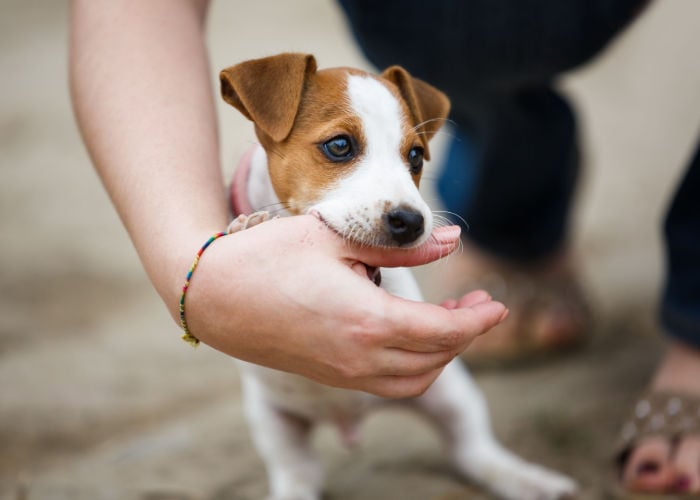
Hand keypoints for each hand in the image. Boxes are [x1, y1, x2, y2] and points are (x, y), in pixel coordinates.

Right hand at [185, 215, 506, 397]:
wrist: (212, 294)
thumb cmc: (269, 256)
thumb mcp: (335, 237)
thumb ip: (397, 247)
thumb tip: (450, 240)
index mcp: (365, 320)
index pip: (443, 331)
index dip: (478, 320)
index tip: (497, 304)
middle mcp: (358, 357)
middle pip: (435, 359)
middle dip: (466, 334)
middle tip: (478, 306)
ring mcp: (342, 373)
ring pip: (414, 380)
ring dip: (441, 356)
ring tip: (450, 323)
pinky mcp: (328, 376)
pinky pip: (387, 384)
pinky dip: (414, 367)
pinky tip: (411, 338)